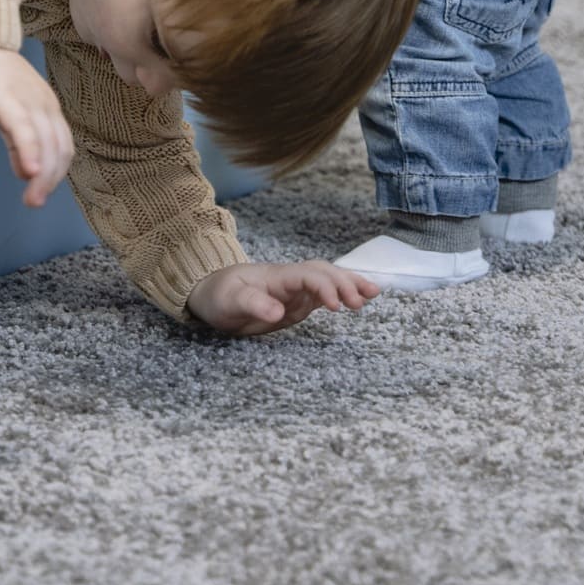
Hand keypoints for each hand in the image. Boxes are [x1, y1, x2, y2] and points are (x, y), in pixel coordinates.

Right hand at [0, 42, 73, 208]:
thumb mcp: (6, 114)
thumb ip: (18, 141)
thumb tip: (26, 171)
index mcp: (47, 108)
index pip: (63, 146)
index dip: (56, 173)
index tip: (41, 192)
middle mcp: (45, 105)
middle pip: (59, 149)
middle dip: (50, 180)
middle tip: (34, 203)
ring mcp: (28, 101)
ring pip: (46, 143)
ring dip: (42, 176)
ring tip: (32, 199)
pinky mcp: (7, 99)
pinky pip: (24, 129)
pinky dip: (29, 152)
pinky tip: (27, 172)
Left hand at [186, 261, 380, 336]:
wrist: (209, 295)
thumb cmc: (218, 295)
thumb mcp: (229, 300)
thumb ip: (253, 304)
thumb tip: (278, 312)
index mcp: (276, 275)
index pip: (307, 275)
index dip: (323, 287)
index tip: (335, 306)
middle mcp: (290, 279)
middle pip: (323, 272)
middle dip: (344, 283)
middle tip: (361, 301)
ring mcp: (296, 289)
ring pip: (328, 279)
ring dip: (350, 283)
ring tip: (374, 293)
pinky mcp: (298, 301)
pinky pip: (325, 293)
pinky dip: (344, 294)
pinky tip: (360, 299)